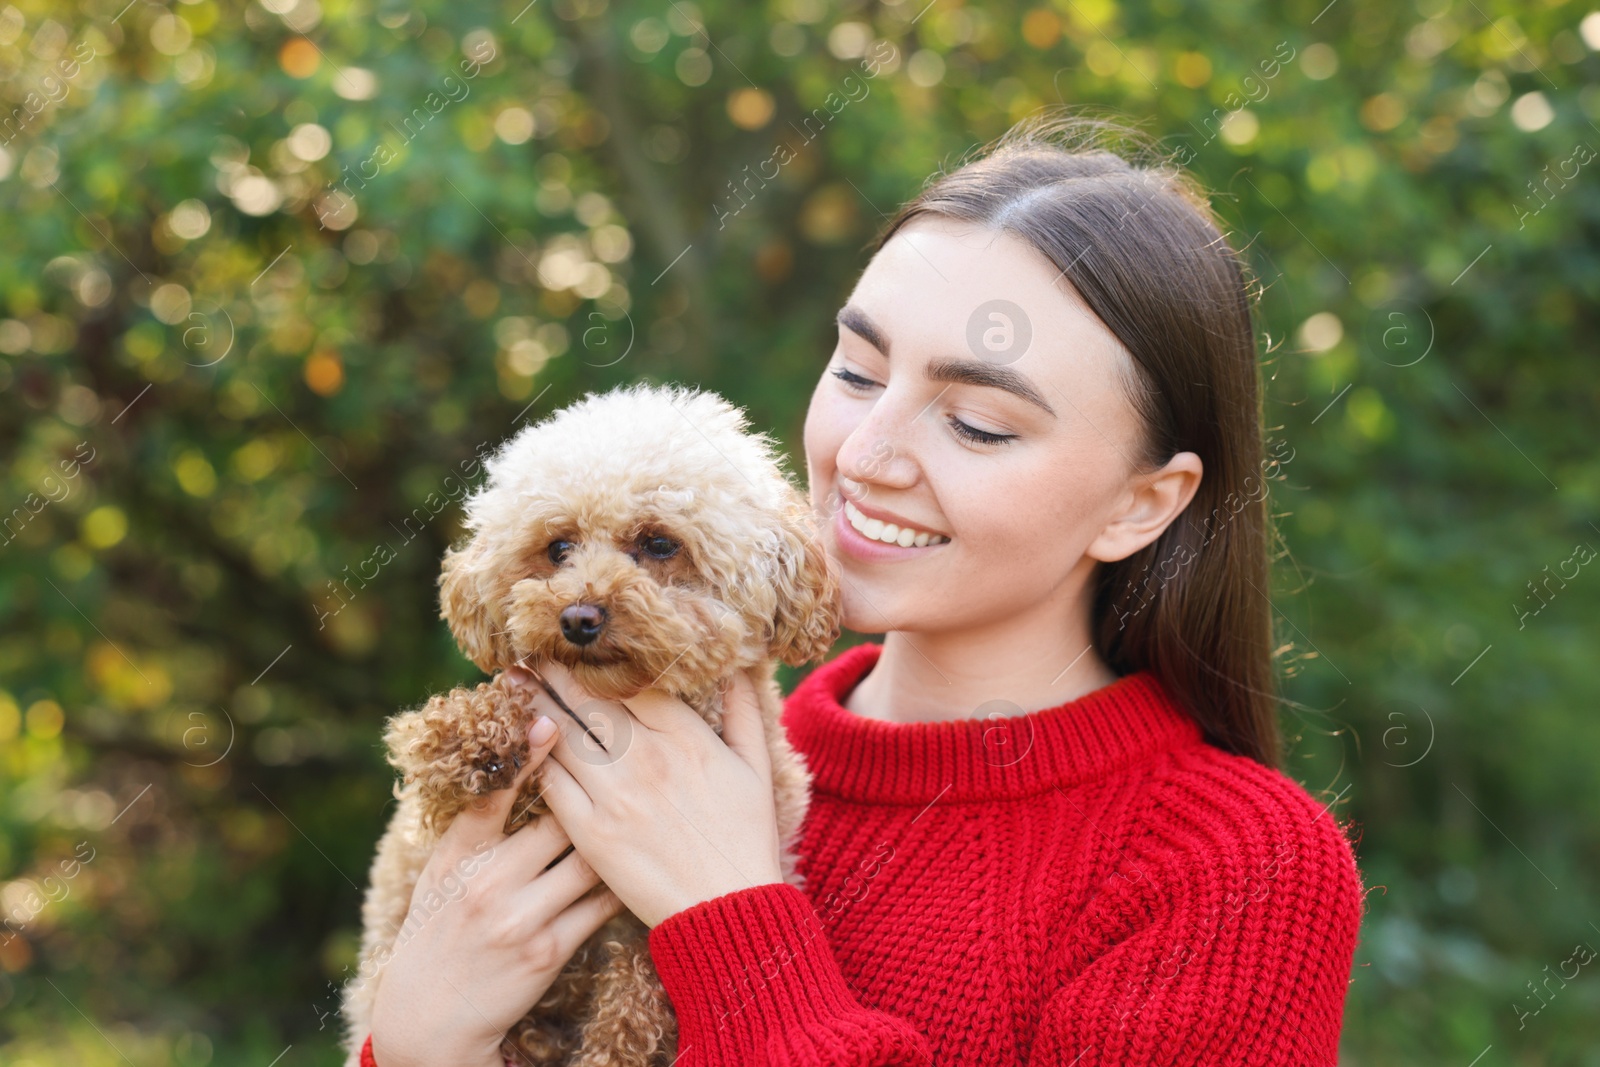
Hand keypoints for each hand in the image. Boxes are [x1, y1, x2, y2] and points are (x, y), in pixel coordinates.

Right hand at [369, 711, 625, 1066]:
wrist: (428, 1017)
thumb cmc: (438, 929)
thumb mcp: (443, 869)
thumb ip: (477, 821)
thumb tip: (516, 762)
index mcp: (461, 854)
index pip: (495, 792)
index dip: (525, 754)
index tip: (549, 719)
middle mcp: (489, 882)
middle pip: (560, 819)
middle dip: (595, 793)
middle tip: (627, 769)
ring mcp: (521, 919)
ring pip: (589, 859)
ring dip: (617, 839)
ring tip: (643, 815)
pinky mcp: (548, 952)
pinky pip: (599, 905)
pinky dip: (620, 883)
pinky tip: (638, 867)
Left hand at [520, 661, 784, 927]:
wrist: (728, 911)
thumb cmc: (747, 840)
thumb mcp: (756, 769)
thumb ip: (745, 713)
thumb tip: (742, 667)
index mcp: (687, 738)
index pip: (634, 683)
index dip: (603, 663)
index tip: (582, 649)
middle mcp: (648, 757)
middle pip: (590, 701)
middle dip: (558, 674)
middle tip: (531, 654)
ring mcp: (616, 794)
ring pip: (564, 735)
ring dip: (537, 706)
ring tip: (515, 684)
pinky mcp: (592, 832)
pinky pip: (553, 783)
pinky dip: (535, 759)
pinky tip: (522, 744)